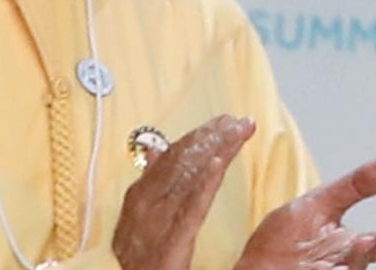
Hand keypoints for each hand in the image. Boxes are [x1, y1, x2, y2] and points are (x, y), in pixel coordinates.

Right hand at [113, 115, 255, 269]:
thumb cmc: (137, 254)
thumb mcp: (139, 213)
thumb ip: (150, 180)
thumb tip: (155, 149)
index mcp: (140, 194)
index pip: (172, 156)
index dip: (199, 136)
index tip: (222, 121)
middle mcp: (146, 201)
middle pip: (183, 161)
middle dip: (212, 137)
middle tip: (237, 120)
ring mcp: (157, 218)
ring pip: (190, 176)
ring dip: (215, 150)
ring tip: (236, 132)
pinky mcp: (172, 238)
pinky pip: (191, 206)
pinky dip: (205, 182)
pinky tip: (219, 164)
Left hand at [235, 158, 375, 269]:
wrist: (254, 264)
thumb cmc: (286, 240)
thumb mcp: (320, 203)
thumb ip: (354, 186)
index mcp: (347, 247)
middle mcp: (340, 265)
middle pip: (360, 264)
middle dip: (363, 255)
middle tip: (365, 242)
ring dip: (346, 265)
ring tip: (342, 258)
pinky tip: (322, 268)